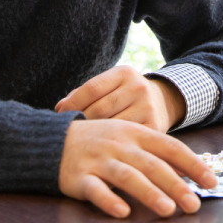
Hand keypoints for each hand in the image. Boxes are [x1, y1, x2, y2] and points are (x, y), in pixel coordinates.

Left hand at [55, 66, 185, 132]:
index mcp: (124, 73)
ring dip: (94, 136)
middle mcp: (138, 87)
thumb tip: (59, 108)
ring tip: (82, 141)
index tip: (59, 114)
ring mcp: (147, 107)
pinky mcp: (153, 127)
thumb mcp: (110, 85)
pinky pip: (125, 139)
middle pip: (100, 109)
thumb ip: (84, 93)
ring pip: (111, 126)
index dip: (72, 103)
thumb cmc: (124, 95)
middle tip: (71, 132)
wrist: (163, 101)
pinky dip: (111, 145)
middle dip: (82, 122)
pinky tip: (101, 148)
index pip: (92, 88)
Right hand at [59, 118, 216, 217]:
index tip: (211, 181)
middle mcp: (120, 145)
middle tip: (194, 204)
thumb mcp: (129, 136)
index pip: (171, 147)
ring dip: (149, 193)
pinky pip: (95, 190)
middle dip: (176, 185)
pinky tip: (122, 212)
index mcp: (137, 134)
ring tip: (168, 210)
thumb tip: (188, 171)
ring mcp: (99, 160)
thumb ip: (155, 152)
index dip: (192, 164)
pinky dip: (109, 200)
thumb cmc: (100, 140)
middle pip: (153, 165)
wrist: (53, 139)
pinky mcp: (79, 177)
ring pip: (128, 176)